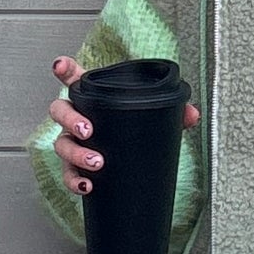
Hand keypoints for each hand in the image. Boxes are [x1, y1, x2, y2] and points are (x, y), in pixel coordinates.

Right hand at [48, 54, 201, 196]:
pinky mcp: (74, 167)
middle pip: (60, 111)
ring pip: (62, 144)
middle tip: (89, 131)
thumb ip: (173, 112)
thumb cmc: (133, 130)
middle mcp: (77, 118)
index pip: (75, 79)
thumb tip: (192, 114)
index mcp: (92, 99)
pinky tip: (87, 186)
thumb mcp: (152, 117)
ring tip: (97, 163)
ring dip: (76, 154)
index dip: (65, 70)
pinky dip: (75, 181)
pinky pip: (68, 174)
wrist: (129, 161)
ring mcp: (72, 142)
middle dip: (71, 120)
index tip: (60, 66)